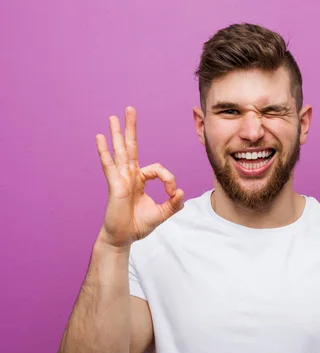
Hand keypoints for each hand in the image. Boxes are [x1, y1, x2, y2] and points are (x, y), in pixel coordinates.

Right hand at [95, 106, 183, 248]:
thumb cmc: (139, 225)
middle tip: (130, 109)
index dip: (169, 179)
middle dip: (131, 128)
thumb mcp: (162, 213)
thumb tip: (181, 192)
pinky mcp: (115, 185)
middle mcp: (130, 175)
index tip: (172, 194)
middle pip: (131, 147)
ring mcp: (121, 179)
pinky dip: (104, 151)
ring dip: (117, 133)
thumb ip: (173, 204)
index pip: (158, 170)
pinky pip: (109, 165)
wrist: (123, 238)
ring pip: (120, 151)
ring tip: (113, 117)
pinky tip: (99, 137)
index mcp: (140, 180)